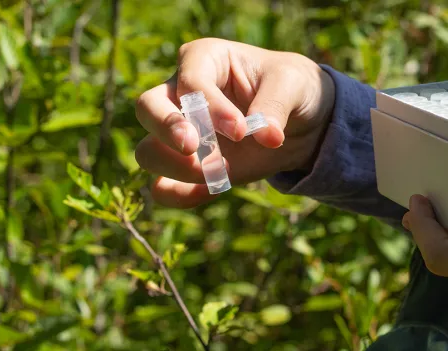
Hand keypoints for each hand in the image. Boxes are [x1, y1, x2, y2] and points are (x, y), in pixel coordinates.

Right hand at [134, 38, 334, 207]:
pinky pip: (164, 186)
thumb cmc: (291, 88)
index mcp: (203, 59)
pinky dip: (180, 194)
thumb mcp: (293, 84)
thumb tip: (267, 137)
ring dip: (176, 166)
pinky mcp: (187, 168)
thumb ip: (276, 105)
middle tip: (192, 147)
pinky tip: (211, 191)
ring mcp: (179, 133)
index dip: (210, 106)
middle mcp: (180, 92)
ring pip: (148, 150)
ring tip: (219, 171)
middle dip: (166, 128)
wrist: (300, 123)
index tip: (241, 130)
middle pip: (147, 107)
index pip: (191, 81)